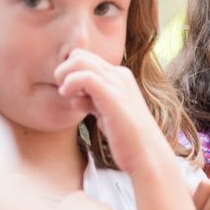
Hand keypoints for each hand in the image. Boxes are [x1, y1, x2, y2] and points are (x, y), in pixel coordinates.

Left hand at [53, 48, 167, 177]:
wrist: (146, 154)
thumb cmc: (127, 138)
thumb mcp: (107, 113)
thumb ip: (93, 101)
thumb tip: (75, 98)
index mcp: (119, 77)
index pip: (86, 58)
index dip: (70, 72)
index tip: (68, 92)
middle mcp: (119, 75)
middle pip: (80, 55)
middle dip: (64, 71)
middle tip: (63, 92)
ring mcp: (117, 84)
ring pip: (80, 61)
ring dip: (64, 75)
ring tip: (65, 94)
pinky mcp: (113, 97)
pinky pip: (86, 78)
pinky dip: (71, 83)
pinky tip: (70, 98)